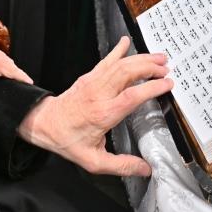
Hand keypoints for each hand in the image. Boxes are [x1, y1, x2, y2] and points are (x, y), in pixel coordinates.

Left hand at [17, 36, 171, 175]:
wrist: (44, 124)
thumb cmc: (67, 140)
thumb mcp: (93, 161)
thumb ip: (121, 165)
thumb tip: (144, 169)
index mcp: (103, 114)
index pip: (131, 96)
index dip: (151, 87)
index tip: (167, 84)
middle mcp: (99, 94)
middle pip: (127, 73)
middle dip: (149, 67)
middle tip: (167, 68)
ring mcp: (93, 83)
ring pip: (119, 64)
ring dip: (140, 58)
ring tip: (158, 58)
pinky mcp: (88, 77)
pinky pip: (105, 61)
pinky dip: (117, 51)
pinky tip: (126, 42)